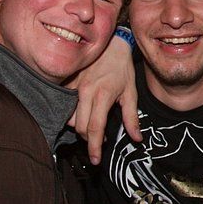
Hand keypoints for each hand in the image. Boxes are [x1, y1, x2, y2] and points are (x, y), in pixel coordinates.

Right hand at [68, 34, 141, 163]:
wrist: (111, 44)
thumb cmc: (122, 69)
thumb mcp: (131, 93)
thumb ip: (132, 118)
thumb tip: (137, 139)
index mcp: (103, 95)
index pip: (95, 128)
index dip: (94, 147)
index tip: (95, 160)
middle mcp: (85, 92)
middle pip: (81, 127)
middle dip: (89, 139)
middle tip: (99, 139)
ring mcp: (74, 87)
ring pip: (71, 118)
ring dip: (81, 127)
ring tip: (93, 125)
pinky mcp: (68, 83)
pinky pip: (65, 106)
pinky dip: (73, 114)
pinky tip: (84, 113)